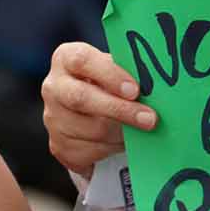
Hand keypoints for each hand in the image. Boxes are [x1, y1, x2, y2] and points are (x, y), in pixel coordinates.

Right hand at [41, 42, 156, 180]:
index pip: (82, 61)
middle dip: (120, 110)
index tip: (135, 90)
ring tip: (142, 131)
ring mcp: (53, 118)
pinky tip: (123, 142)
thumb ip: (127, 72)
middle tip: (150, 118)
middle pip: (81, 98)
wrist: (86, 112)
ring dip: (122, 133)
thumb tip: (156, 85)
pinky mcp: (58, 146)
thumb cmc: (106, 82)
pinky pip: (91, 152)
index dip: (110, 75)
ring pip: (91, 130)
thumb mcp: (113, 69)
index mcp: (66, 58)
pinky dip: (113, 148)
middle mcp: (53, 86)